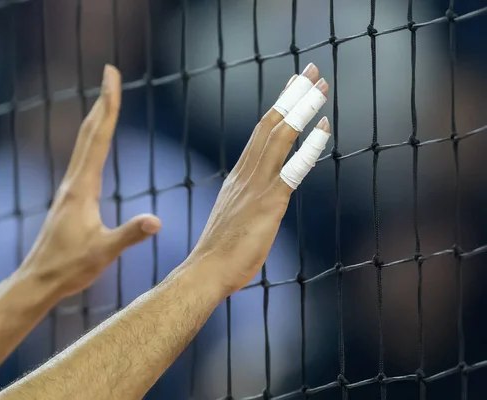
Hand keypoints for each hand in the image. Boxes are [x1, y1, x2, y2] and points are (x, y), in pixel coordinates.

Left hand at [17, 65, 160, 299]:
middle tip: (111, 73)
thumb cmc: (69, 268)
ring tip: (106, 100)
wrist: (38, 280)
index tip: (112, 77)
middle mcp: (73, 182)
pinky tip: (95, 144)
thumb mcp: (104, 252)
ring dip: (96, 118)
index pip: (99, 138)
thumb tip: (157, 220)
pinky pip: (83, 158)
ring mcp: (69, 189)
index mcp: (83, 188)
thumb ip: (130, 234)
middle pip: (90, 132)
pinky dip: (93, 139)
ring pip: (84, 144)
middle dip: (102, 101)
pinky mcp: (69, 198)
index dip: (109, 106)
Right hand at [187, 63, 329, 295]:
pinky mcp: (269, 203)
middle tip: (311, 72)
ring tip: (321, 87)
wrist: (206, 270)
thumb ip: (248, 202)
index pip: (260, 132)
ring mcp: (256, 186)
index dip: (279, 107)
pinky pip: (292, 170)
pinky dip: (308, 147)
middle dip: (292, 95)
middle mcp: (246, 173)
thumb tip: (260, 201)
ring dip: (302, 109)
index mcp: (239, 176)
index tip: (293, 87)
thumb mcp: (235, 217)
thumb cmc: (221, 251)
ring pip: (279, 137)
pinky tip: (324, 128)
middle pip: (270, 125)